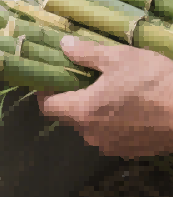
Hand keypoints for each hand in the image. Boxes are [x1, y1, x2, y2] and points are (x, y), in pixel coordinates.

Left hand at [37, 37, 172, 158]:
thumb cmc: (153, 82)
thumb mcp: (118, 58)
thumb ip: (85, 53)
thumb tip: (63, 45)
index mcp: (82, 112)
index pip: (47, 107)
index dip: (45, 91)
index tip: (52, 76)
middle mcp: (92, 134)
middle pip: (68, 117)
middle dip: (70, 98)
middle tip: (82, 77)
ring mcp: (113, 146)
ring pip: (90, 127)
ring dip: (93, 110)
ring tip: (107, 89)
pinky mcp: (133, 151)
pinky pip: (111, 135)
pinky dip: (112, 121)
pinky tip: (127, 105)